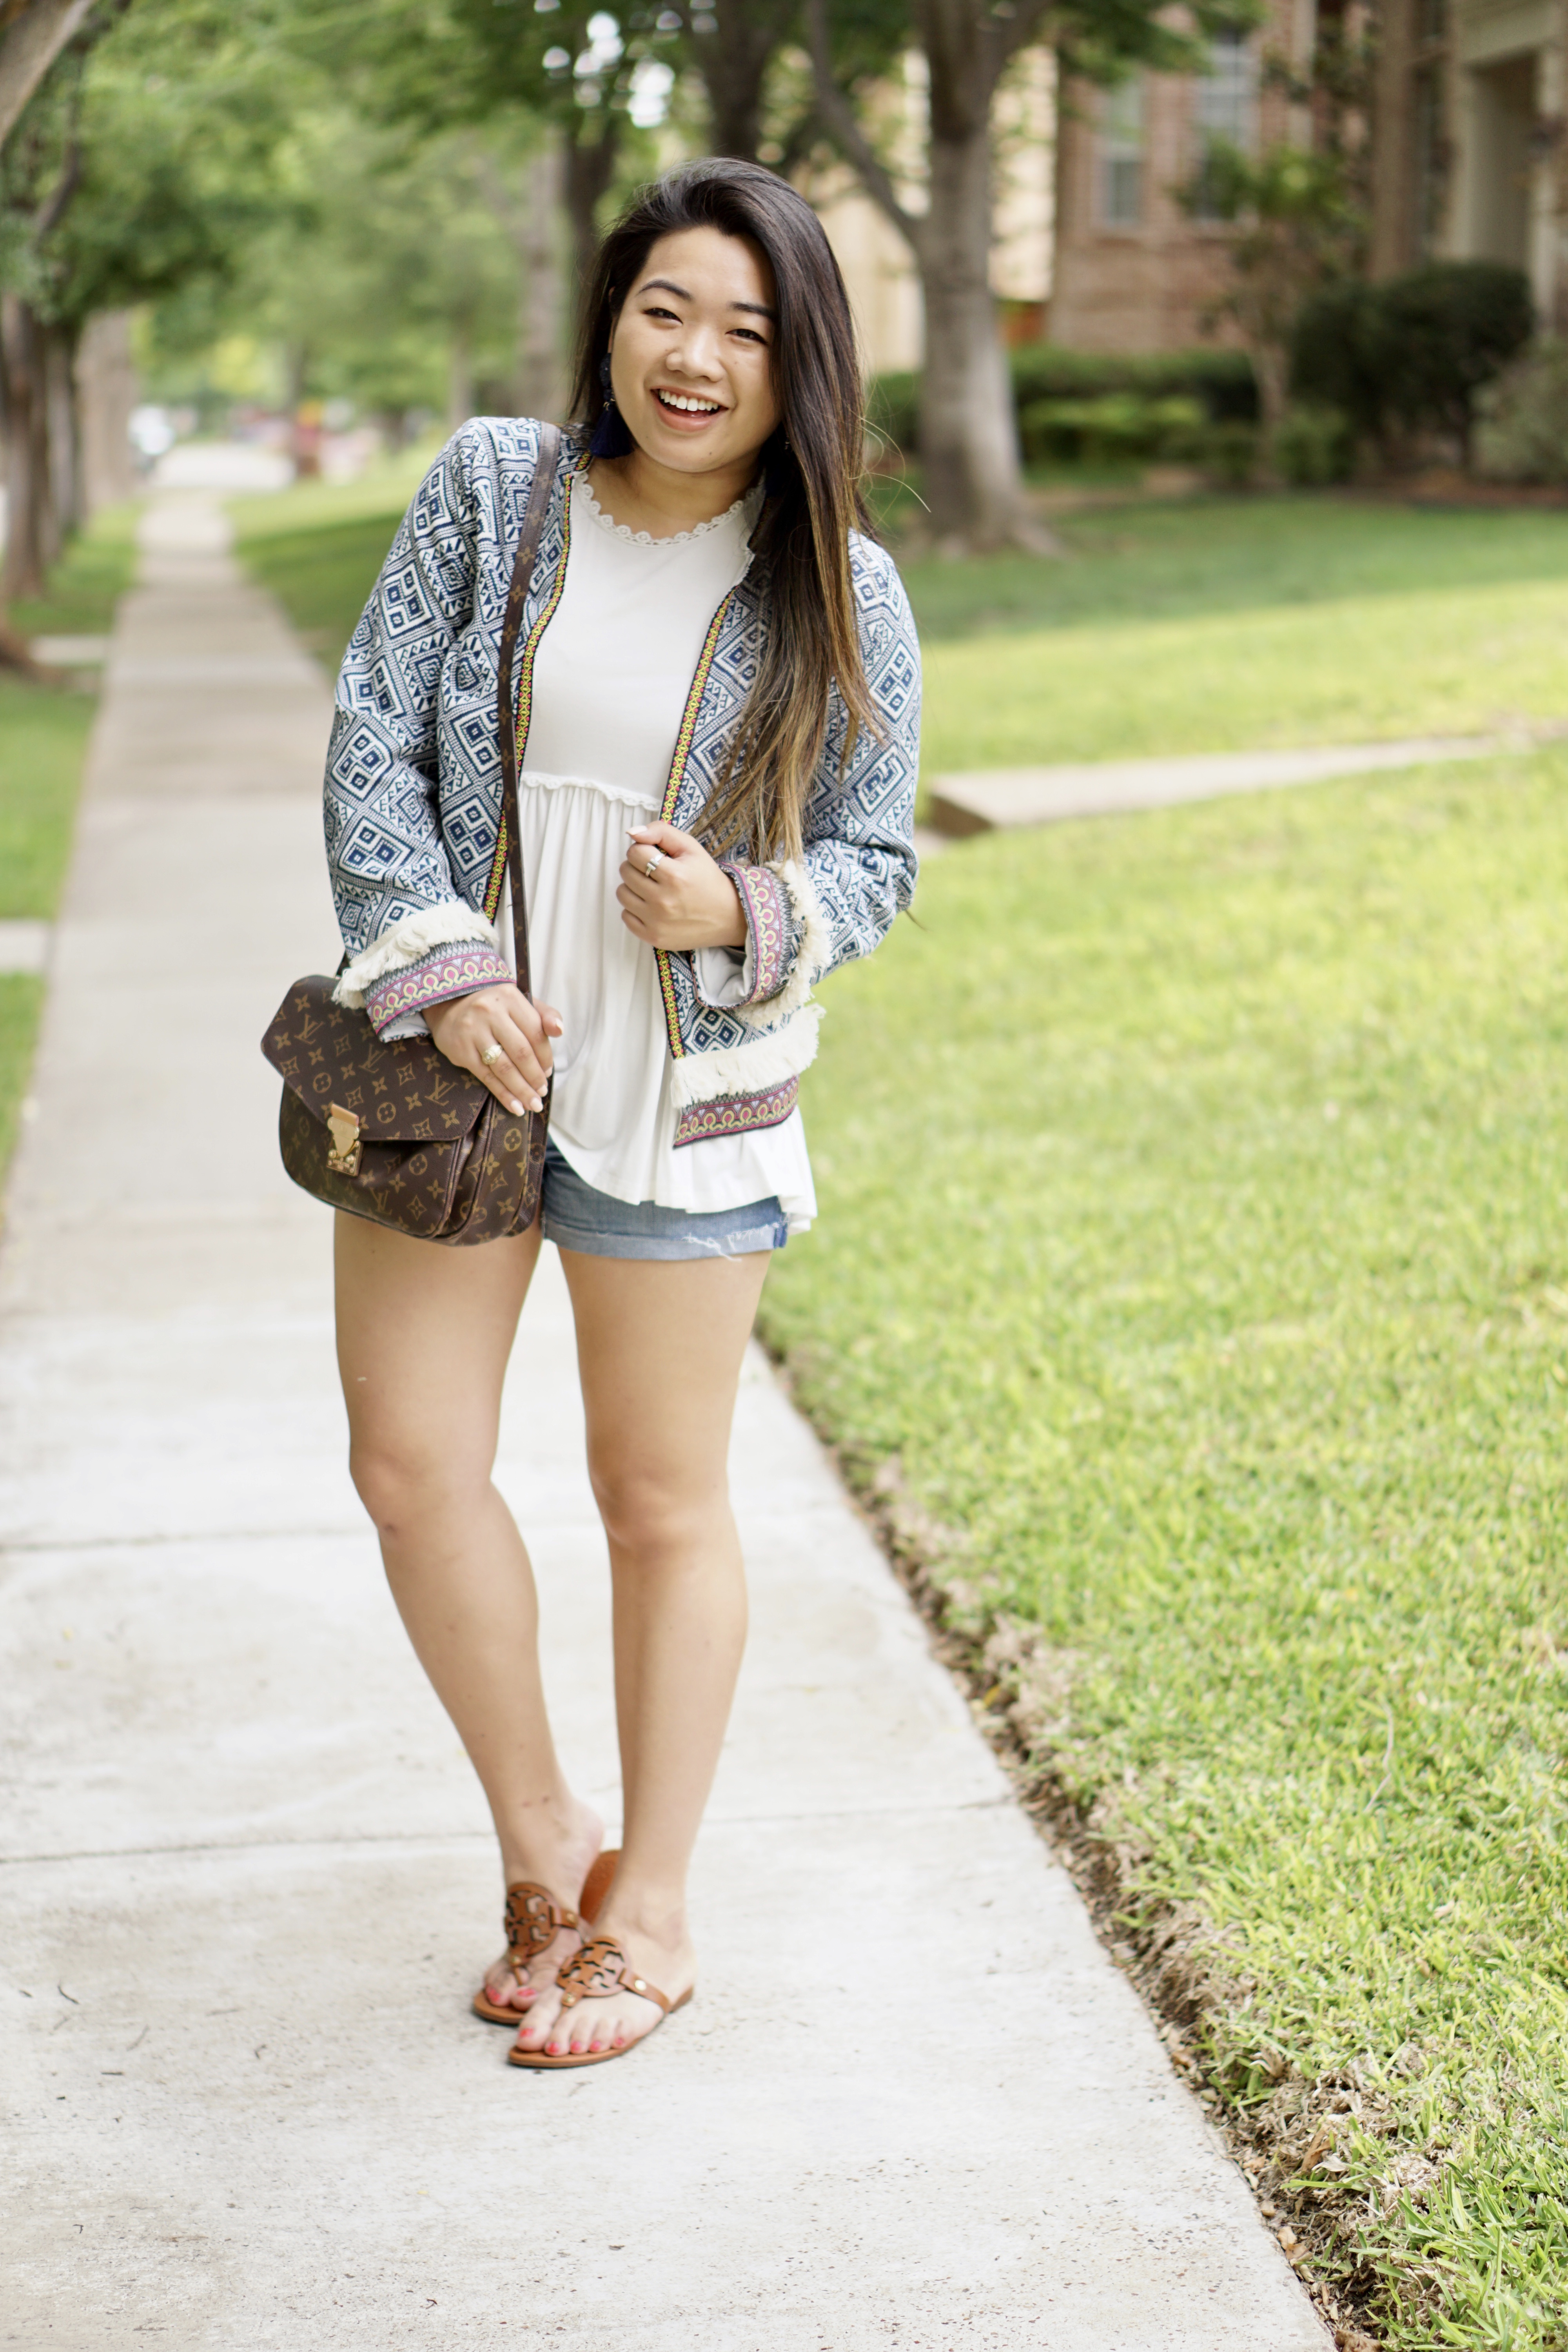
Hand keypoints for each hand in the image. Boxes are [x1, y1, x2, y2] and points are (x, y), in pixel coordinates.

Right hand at [426, 984, 562, 1114]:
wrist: (449, 1007)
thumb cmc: (493, 1008)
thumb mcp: (519, 1003)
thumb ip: (544, 1015)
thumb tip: (560, 1030)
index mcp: (509, 997)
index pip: (535, 1032)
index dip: (546, 1057)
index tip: (549, 1072)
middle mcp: (490, 1012)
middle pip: (521, 1052)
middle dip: (535, 1077)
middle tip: (542, 1092)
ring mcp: (473, 1031)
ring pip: (504, 1068)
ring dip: (522, 1090)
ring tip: (533, 1104)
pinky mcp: (461, 1050)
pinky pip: (486, 1076)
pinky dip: (503, 1094)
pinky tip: (515, 1106)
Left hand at [619, 822, 745, 952]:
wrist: (727, 916)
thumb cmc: (707, 879)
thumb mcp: (691, 848)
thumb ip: (661, 832)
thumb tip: (632, 833)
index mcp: (674, 876)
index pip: (635, 853)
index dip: (643, 850)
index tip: (655, 855)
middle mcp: (663, 901)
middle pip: (626, 872)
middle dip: (637, 866)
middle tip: (655, 872)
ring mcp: (657, 922)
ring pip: (622, 893)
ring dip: (633, 887)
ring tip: (652, 887)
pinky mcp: (653, 937)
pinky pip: (626, 916)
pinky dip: (635, 909)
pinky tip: (651, 905)